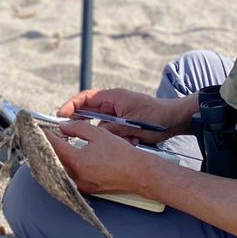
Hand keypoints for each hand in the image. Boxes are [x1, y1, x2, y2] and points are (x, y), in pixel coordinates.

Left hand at [47, 120, 148, 196]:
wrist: (138, 173)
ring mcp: (82, 185)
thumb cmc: (122, 154)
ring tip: (60, 144)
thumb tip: (64, 127)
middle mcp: (77, 176)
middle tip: (50, 135)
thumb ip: (78, 128)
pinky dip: (70, 166)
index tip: (42, 129)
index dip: (48, 136)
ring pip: (64, 168)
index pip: (56, 147)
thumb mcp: (99, 134)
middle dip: (53, 146)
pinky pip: (73, 176)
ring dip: (61, 157)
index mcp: (78, 161)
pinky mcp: (88, 189)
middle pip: (58, 159)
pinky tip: (73, 158)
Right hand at [57, 85, 195, 135]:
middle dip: (87, 126)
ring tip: (129, 138)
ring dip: (111, 136)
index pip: (85, 98)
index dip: (70, 106)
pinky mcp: (123, 125)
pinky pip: (113, 133)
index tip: (60, 116)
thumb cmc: (156, 116)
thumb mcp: (132, 123)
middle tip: (76, 135)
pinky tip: (135, 140)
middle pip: (89, 113)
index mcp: (113, 97)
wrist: (176, 120)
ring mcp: (117, 115)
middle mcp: (112, 104)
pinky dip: (121, 138)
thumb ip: (111, 128)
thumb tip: (95, 133)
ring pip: (102, 127)